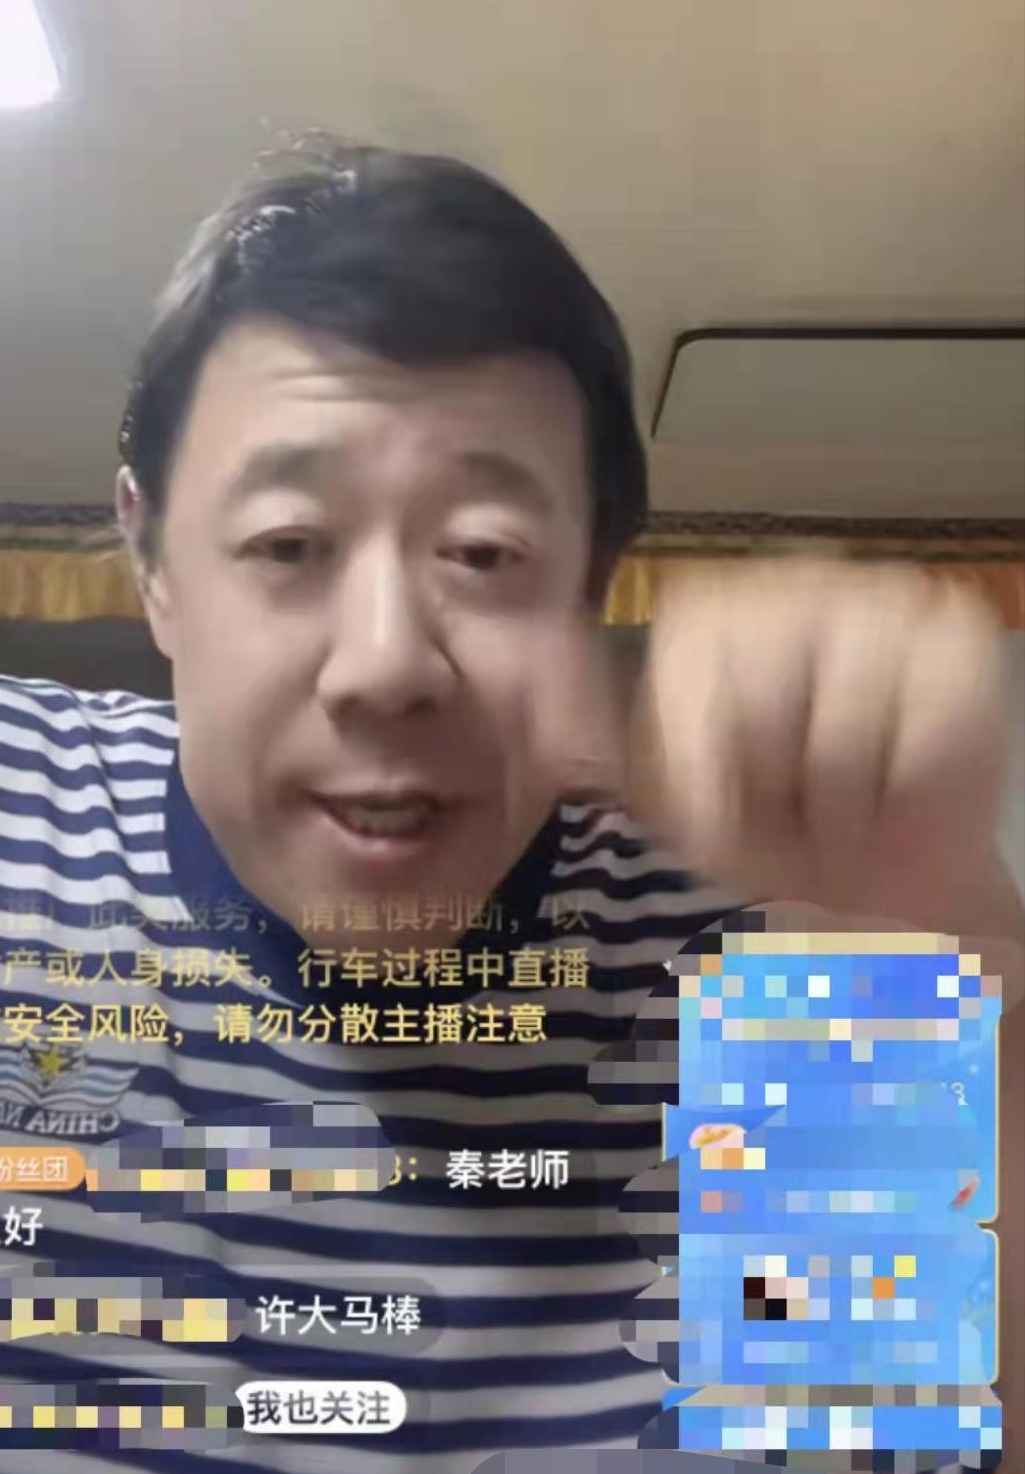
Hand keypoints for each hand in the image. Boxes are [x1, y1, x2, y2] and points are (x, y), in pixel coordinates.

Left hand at [540, 559, 1016, 933]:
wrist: (878, 899)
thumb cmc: (764, 837)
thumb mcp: (650, 790)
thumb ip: (572, 723)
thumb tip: (514, 653)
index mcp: (710, 605)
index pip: (682, 693)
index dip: (699, 773)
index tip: (725, 801)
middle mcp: (797, 574)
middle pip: (752, 711)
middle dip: (768, 792)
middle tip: (791, 809)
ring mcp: (886, 600)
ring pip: (832, 742)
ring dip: (835, 811)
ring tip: (839, 812)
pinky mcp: (958, 646)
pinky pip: (913, 751)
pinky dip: (901, 802)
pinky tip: (897, 802)